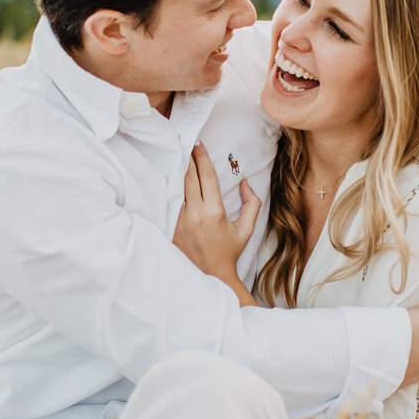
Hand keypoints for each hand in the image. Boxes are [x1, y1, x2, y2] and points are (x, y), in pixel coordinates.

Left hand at [173, 142, 260, 305]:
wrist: (210, 275)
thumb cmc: (229, 251)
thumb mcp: (247, 229)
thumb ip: (252, 203)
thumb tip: (245, 182)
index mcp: (215, 212)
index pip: (207, 177)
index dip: (202, 158)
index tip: (198, 144)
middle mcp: (196, 214)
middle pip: (188, 177)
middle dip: (187, 158)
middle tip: (184, 143)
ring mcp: (180, 222)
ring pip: (175, 188)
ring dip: (175, 171)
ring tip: (174, 155)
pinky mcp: (170, 229)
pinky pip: (167, 203)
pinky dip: (167, 189)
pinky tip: (166, 178)